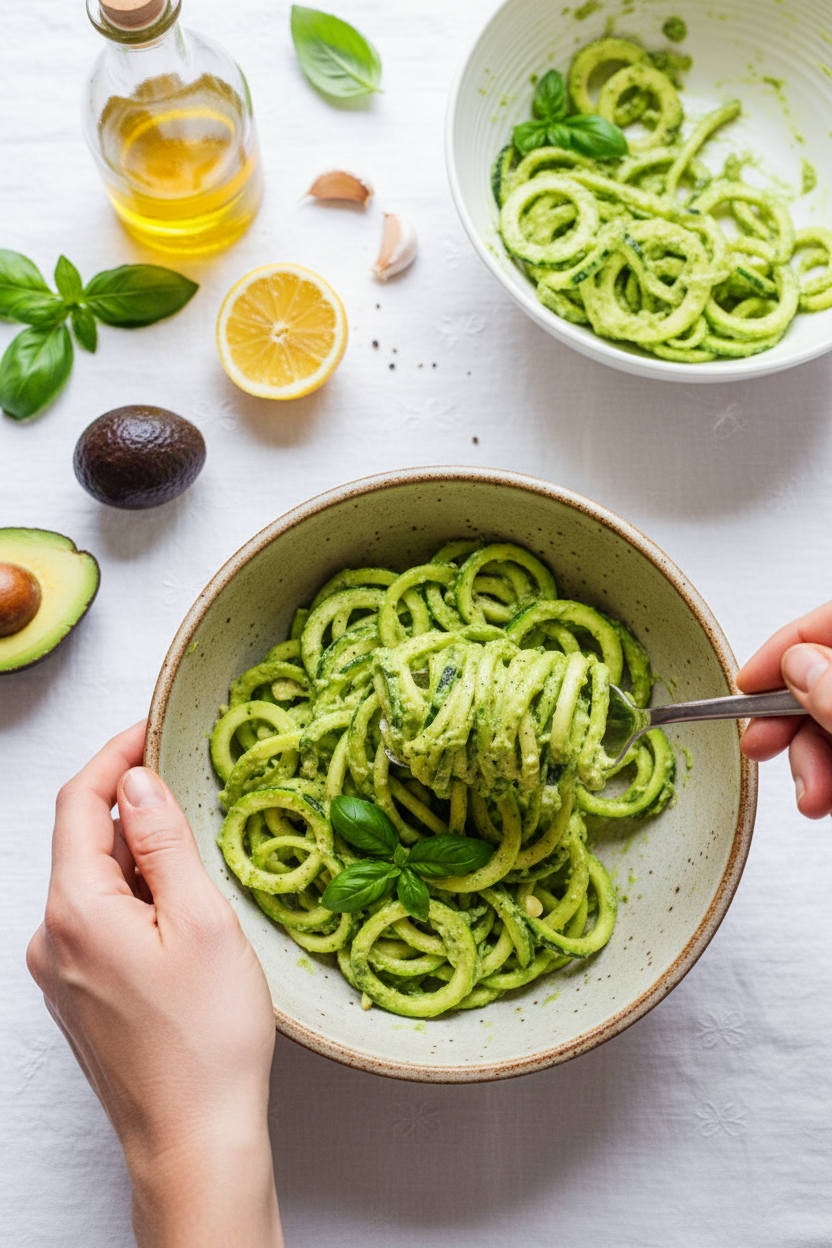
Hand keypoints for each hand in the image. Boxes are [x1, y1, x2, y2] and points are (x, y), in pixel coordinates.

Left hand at [27, 722, 283, 1247]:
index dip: (116, 755)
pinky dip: (135, 896)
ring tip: (201, 860)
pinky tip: (181, 913)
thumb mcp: (201, 921)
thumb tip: (138, 781)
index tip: (154, 729)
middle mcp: (52, 937)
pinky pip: (98, 920)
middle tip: (195, 789)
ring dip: (139, 854)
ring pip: (93, 881)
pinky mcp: (79, 995)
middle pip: (84, 839)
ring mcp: (59, 971)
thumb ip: (163, 842)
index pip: (79, 802)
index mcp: (76, 910)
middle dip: (134, 805)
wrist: (193, 1140)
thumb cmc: (208, 1039)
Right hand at [737, 601, 831, 818]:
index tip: (745, 685)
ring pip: (831, 718)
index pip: (827, 622)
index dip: (783, 649)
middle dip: (788, 719)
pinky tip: (825, 797)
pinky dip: (830, 775)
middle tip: (762, 747)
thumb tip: (799, 667)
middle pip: (824, 676)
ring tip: (810, 797)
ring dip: (809, 760)